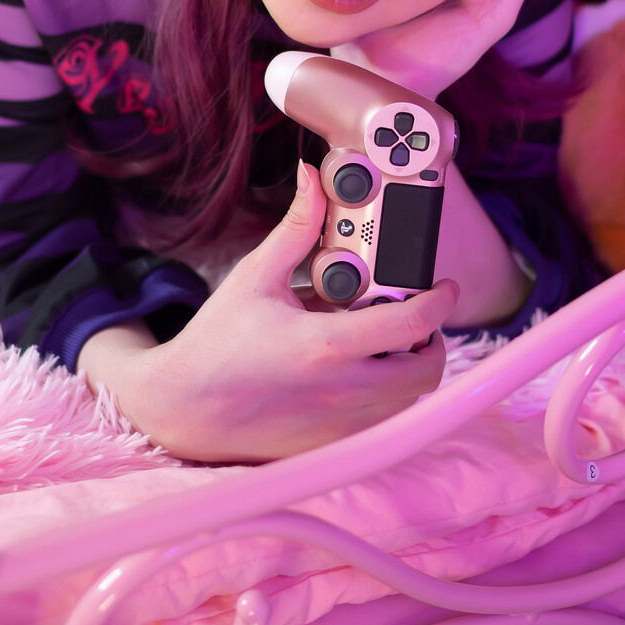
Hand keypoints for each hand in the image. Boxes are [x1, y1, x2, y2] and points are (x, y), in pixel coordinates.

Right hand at [77, 164, 458, 462]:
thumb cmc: (216, 342)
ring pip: (409, 400)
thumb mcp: (255, 278)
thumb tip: (312, 180)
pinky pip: (382, 421)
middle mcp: (342, 391)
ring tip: (383, 342)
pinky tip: (356, 371)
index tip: (443, 288)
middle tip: (411, 317)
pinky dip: (385, 395)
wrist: (181, 407)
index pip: (411, 325)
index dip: (440, 302)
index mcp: (326, 346)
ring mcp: (340, 425)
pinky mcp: (332, 444)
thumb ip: (296, 229)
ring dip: (410, 368)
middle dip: (431, 340)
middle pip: (426, 371)